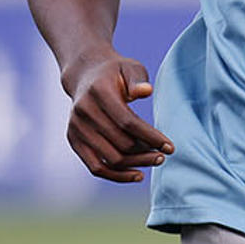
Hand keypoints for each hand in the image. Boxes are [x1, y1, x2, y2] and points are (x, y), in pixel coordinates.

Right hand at [62, 51, 174, 182]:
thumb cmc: (115, 73)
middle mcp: (83, 112)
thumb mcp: (129, 67)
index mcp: (98, 92)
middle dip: (146, 152)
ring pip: (110, 159)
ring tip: (156, 161)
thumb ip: (138, 79)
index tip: (170, 147)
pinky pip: (96, 167)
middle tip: (164, 154)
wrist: (85, 75)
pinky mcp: (74, 140)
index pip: (127, 122)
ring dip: (136, 164)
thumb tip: (145, 91)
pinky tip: (138, 174)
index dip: (151, 137)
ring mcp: (76, 128)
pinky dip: (117, 175)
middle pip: (120, 143)